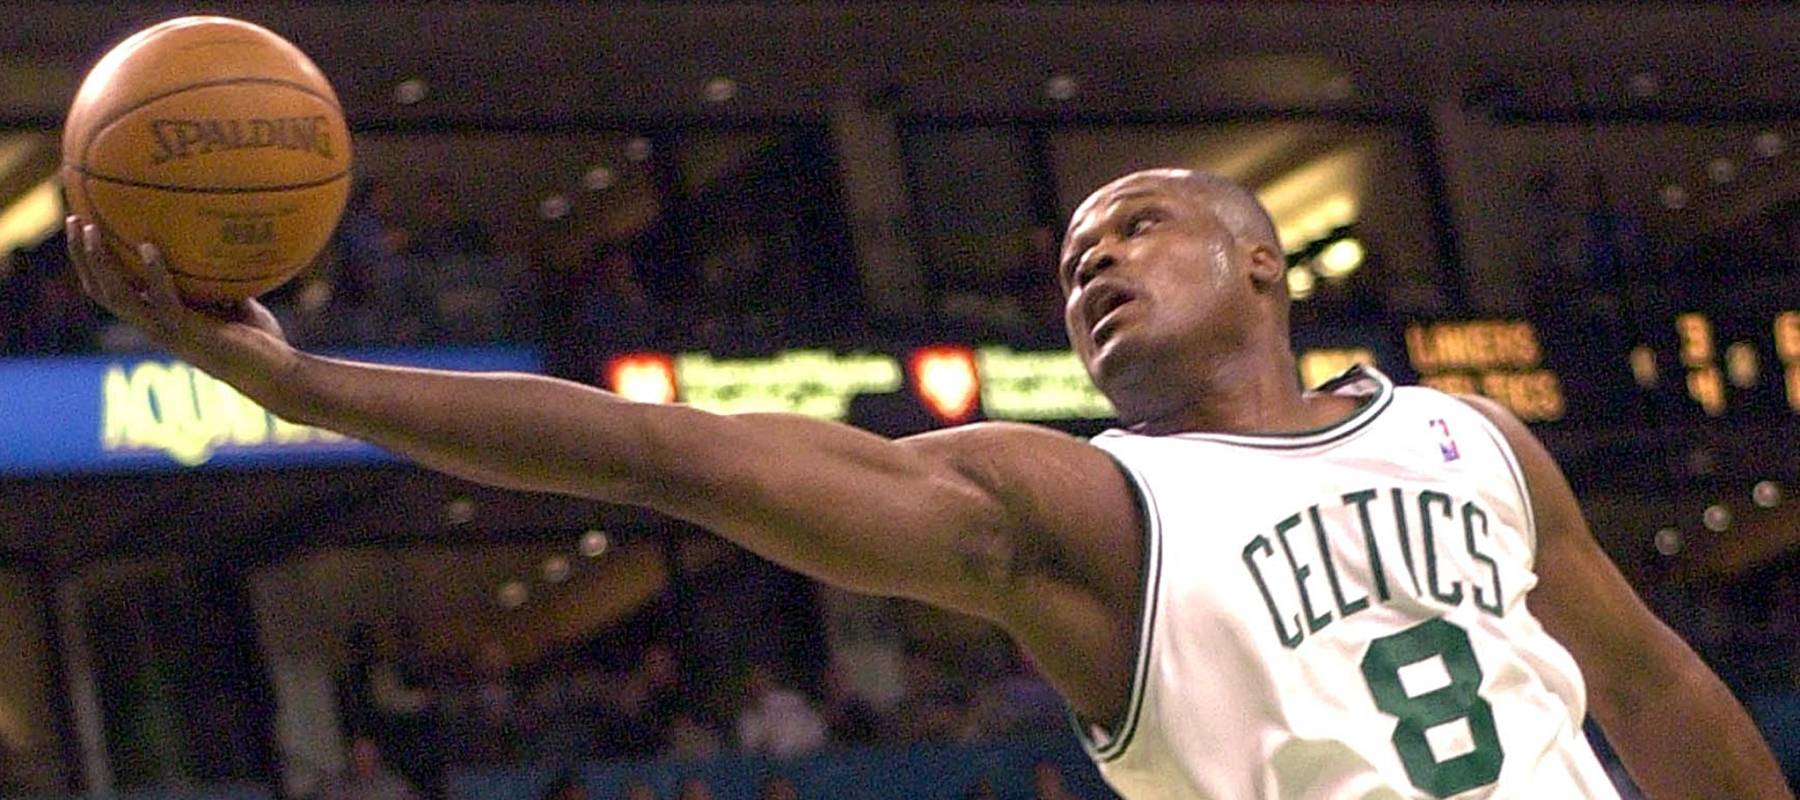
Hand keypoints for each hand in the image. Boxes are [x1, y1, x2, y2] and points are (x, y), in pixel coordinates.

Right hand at [67, 215, 293, 379]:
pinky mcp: (190, 333)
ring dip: (100, 262)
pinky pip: (163, 301)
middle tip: (73, 220)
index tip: (83, 227)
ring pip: (118, 297)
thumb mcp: (233, 301)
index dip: (92, 264)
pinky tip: (147, 247)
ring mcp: (169, 332)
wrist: (278, 374)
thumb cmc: (259, 341)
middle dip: (82, 256)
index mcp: (159, 320)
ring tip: (91, 229)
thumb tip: (218, 241)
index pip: (111, 292)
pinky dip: (153, 273)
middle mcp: (156, 327)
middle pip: (101, 291)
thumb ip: (217, 279)